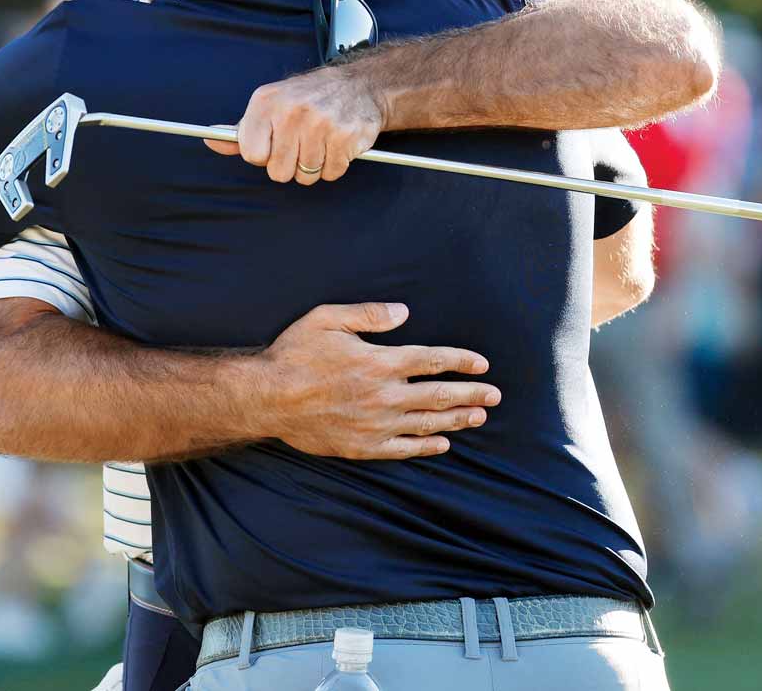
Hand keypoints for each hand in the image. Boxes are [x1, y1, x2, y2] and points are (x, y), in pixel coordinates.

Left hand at [203, 65, 384, 184]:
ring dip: (314, 166)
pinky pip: (331, 173)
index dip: (264, 155)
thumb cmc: (307, 99)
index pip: (251, 154)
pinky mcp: (345, 137)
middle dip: (290, 164)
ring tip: (320, 141)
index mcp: (266, 102)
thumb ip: (240, 131)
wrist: (359, 86)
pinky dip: (334, 165)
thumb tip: (209, 141)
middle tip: (302, 143)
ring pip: (306, 176)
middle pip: (278, 171)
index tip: (275, 143)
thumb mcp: (270, 105)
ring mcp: (320, 124)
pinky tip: (336, 144)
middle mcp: (291, 111)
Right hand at [255, 302, 500, 459]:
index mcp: (379, 362)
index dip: (461, 361)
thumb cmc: (294, 354)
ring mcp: (375, 424)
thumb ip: (368, 314)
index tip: (481, 363)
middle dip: (471, 394)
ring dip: (457, 420)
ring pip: (427, 423)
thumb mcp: (327, 319)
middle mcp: (384, 395)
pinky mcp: (363, 446)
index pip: (433, 360)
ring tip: (478, 416)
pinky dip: (427, 446)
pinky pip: (404, 448)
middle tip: (494, 395)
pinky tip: (443, 444)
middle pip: (439, 395)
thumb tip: (403, 311)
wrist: (266, 398)